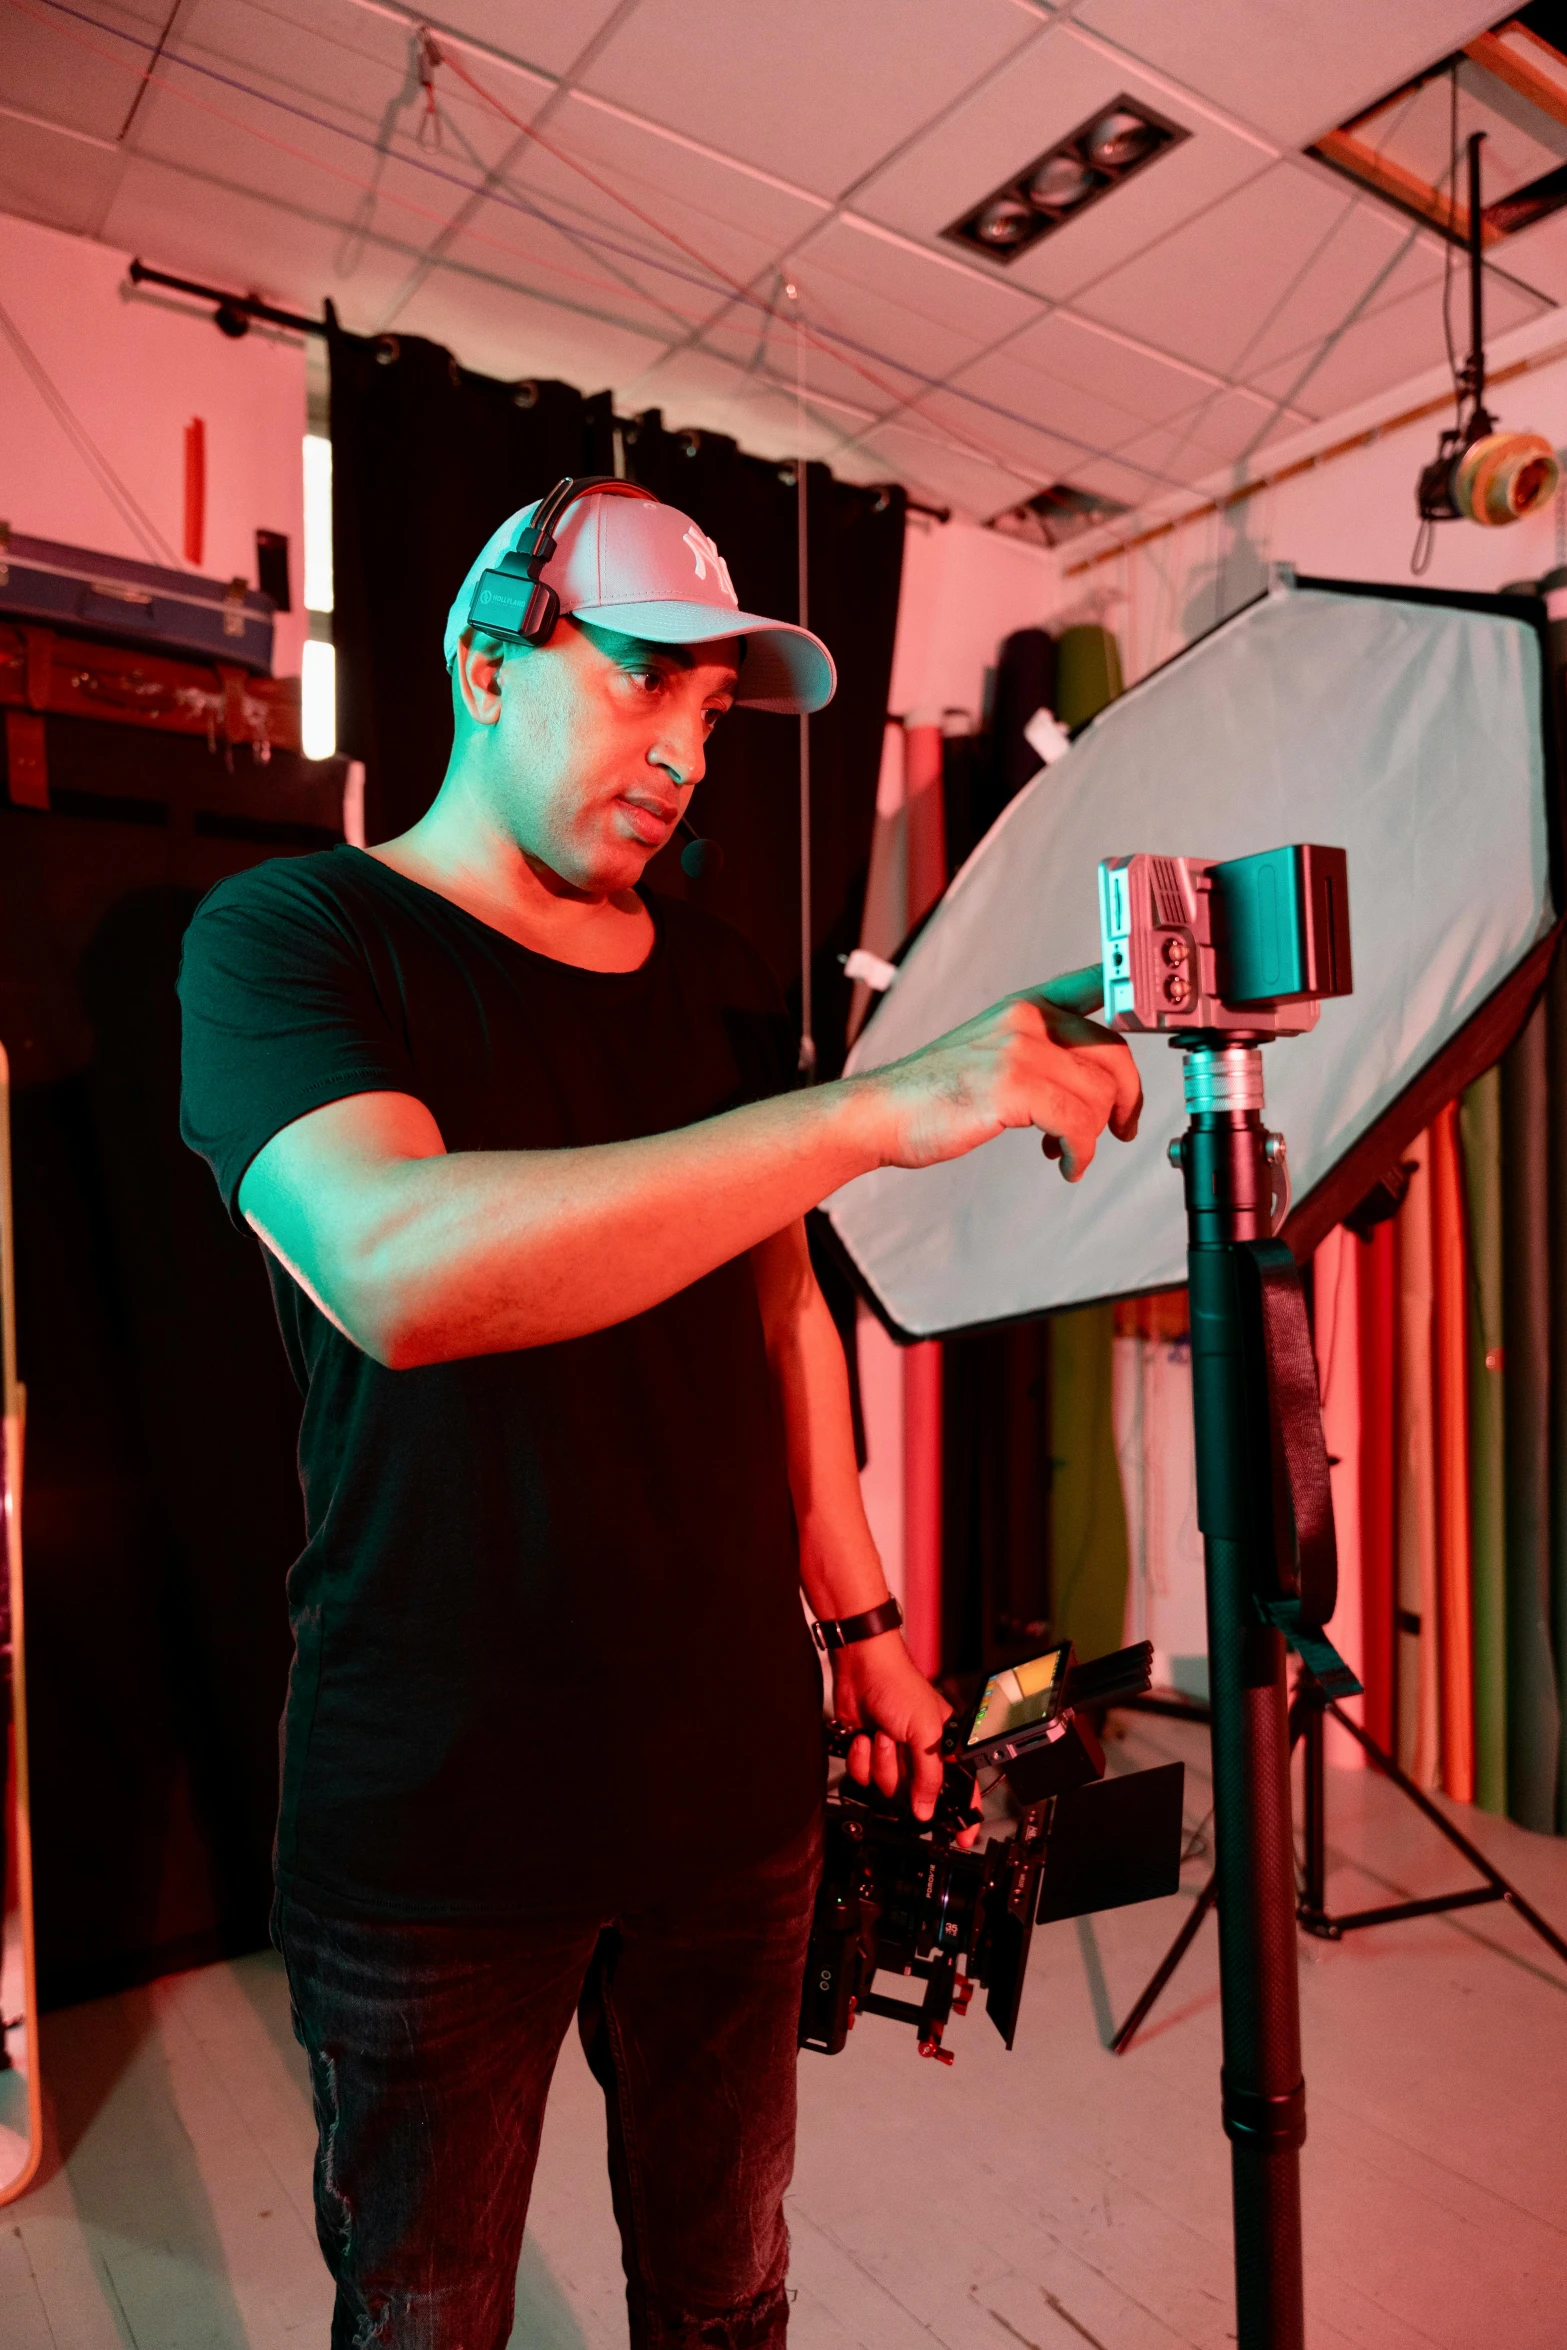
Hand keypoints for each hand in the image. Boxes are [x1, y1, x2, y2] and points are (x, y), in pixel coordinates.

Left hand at [831, 1633, 958, 1826]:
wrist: (861, 1669)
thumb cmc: (900, 1686)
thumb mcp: (926, 1733)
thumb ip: (929, 1776)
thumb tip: (927, 1811)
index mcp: (944, 1747)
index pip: (960, 1788)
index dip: (963, 1814)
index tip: (963, 1838)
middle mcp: (920, 1755)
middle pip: (916, 1794)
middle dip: (902, 1775)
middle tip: (899, 1749)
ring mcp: (894, 1756)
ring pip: (887, 1788)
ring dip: (880, 1762)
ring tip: (881, 1735)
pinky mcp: (869, 1754)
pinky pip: (864, 1778)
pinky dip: (861, 1758)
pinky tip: (864, 1737)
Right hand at [857, 964, 1139, 1181]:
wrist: (880, 1113)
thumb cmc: (933, 1093)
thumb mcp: (989, 1050)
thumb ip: (1040, 1052)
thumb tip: (1094, 1085)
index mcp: (1025, 1004)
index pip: (1095, 982)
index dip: (1136, 989)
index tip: (1161, 1009)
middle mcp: (1026, 1018)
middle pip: (1114, 1051)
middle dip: (1127, 1097)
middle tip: (1120, 1128)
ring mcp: (1019, 1048)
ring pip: (1099, 1094)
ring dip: (1094, 1137)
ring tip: (1070, 1154)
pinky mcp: (1012, 1085)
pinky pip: (1077, 1124)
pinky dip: (1079, 1154)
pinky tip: (1063, 1165)